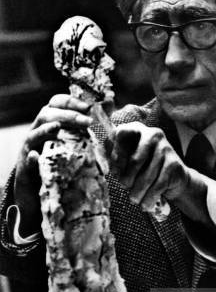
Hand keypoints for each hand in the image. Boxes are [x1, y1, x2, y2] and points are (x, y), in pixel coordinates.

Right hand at [14, 95, 91, 235]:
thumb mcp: (74, 147)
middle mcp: (38, 132)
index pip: (57, 103)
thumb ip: (87, 136)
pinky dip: (31, 157)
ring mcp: (30, 149)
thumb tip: (113, 128)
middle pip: (47, 114)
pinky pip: (26, 160)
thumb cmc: (61, 165)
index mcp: (51, 123)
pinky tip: (36, 156)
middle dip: (67, 115)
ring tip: (57, 127)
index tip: (88, 107)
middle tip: (86, 121)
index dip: (71, 101)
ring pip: (34, 134)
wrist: (39, 189)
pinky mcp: (25, 167)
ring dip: (46, 130)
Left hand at [110, 122, 190, 211]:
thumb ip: (117, 160)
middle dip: (127, 179)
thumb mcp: (129, 161)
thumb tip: (112, 169)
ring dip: (138, 192)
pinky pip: (158, 185)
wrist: (175, 179)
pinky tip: (145, 204)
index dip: (115, 154)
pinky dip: (149, 197)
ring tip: (134, 200)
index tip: (114, 172)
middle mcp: (153, 134)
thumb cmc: (145, 169)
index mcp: (137, 129)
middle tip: (124, 187)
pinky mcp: (174, 164)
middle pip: (135, 160)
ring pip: (147, 176)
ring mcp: (165, 148)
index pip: (121, 134)